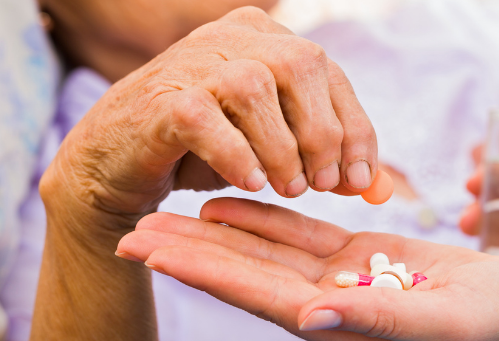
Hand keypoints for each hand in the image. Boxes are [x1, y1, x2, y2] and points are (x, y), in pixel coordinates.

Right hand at [40, 7, 377, 231]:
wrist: (118, 162)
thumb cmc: (203, 152)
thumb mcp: (273, 149)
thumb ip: (324, 159)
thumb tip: (380, 187)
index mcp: (264, 37)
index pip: (327, 72)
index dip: (354, 127)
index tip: (360, 179)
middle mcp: (230, 36)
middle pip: (300, 68)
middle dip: (322, 134)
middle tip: (322, 185)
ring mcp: (192, 60)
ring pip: (256, 89)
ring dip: (282, 147)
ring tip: (287, 188)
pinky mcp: (161, 98)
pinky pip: (209, 120)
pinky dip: (237, 155)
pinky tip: (252, 182)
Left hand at [116, 198, 498, 339]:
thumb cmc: (495, 324)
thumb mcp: (440, 323)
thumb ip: (375, 319)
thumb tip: (311, 317)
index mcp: (335, 325)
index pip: (254, 294)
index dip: (200, 272)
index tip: (148, 251)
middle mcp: (325, 306)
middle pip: (243, 272)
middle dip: (186, 251)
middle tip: (129, 230)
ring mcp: (338, 280)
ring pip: (263, 250)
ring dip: (212, 231)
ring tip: (162, 211)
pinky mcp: (357, 258)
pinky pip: (300, 234)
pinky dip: (262, 217)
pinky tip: (225, 201)